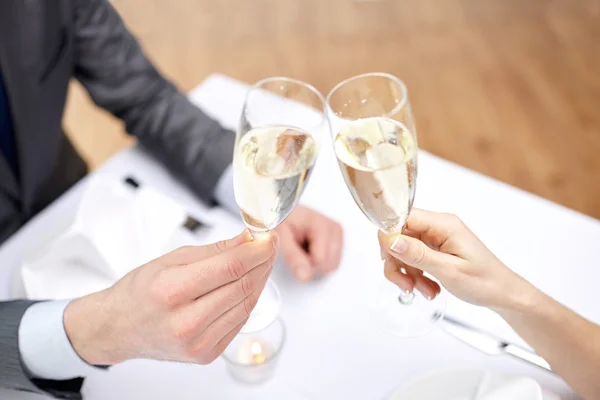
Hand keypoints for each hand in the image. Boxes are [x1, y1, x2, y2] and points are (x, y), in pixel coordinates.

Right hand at [64, 230, 277, 365]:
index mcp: (172, 291)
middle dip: (262, 261)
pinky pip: (240, 322)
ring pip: (247, 304)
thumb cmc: (140, 291)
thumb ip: (214, 251)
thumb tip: (248, 239)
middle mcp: (186, 322)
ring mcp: (198, 343)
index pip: (231, 267)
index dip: (257, 250)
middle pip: (243, 285)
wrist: (119, 328)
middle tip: (269, 245)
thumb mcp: (171, 259)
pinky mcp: (207, 354)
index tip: (269, 237)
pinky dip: (248, 300)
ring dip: (260, 280)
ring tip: (261, 262)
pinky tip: (247, 284)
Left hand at [276, 205, 342, 281]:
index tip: (292, 249)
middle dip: (310, 264)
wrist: (283, 212)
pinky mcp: (337, 241)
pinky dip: (318, 261)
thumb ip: (293, 257)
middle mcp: (334, 228)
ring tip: (301, 248)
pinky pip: (331, 263)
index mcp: (323, 225)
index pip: (320, 260)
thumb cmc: (281, 221)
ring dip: (314, 264)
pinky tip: (308, 249)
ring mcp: (338, 235)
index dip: (303, 262)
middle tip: (296, 249)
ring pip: (332, 266)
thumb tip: (305, 277)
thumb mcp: (281, 238)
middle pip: (329, 265)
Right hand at [379, 209, 535, 309]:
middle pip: (398, 235)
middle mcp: (437, 226)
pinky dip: (415, 275)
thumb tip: (390, 239)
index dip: (389, 238)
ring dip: (407, 273)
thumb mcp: (449, 271)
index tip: (389, 261)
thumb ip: (417, 254)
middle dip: (397, 262)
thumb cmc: (485, 282)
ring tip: (424, 291)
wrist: (503, 294)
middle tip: (406, 285)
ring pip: (403, 250)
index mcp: (443, 224)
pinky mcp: (435, 249)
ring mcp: (436, 238)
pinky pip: (413, 258)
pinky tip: (428, 288)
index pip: (401, 217)